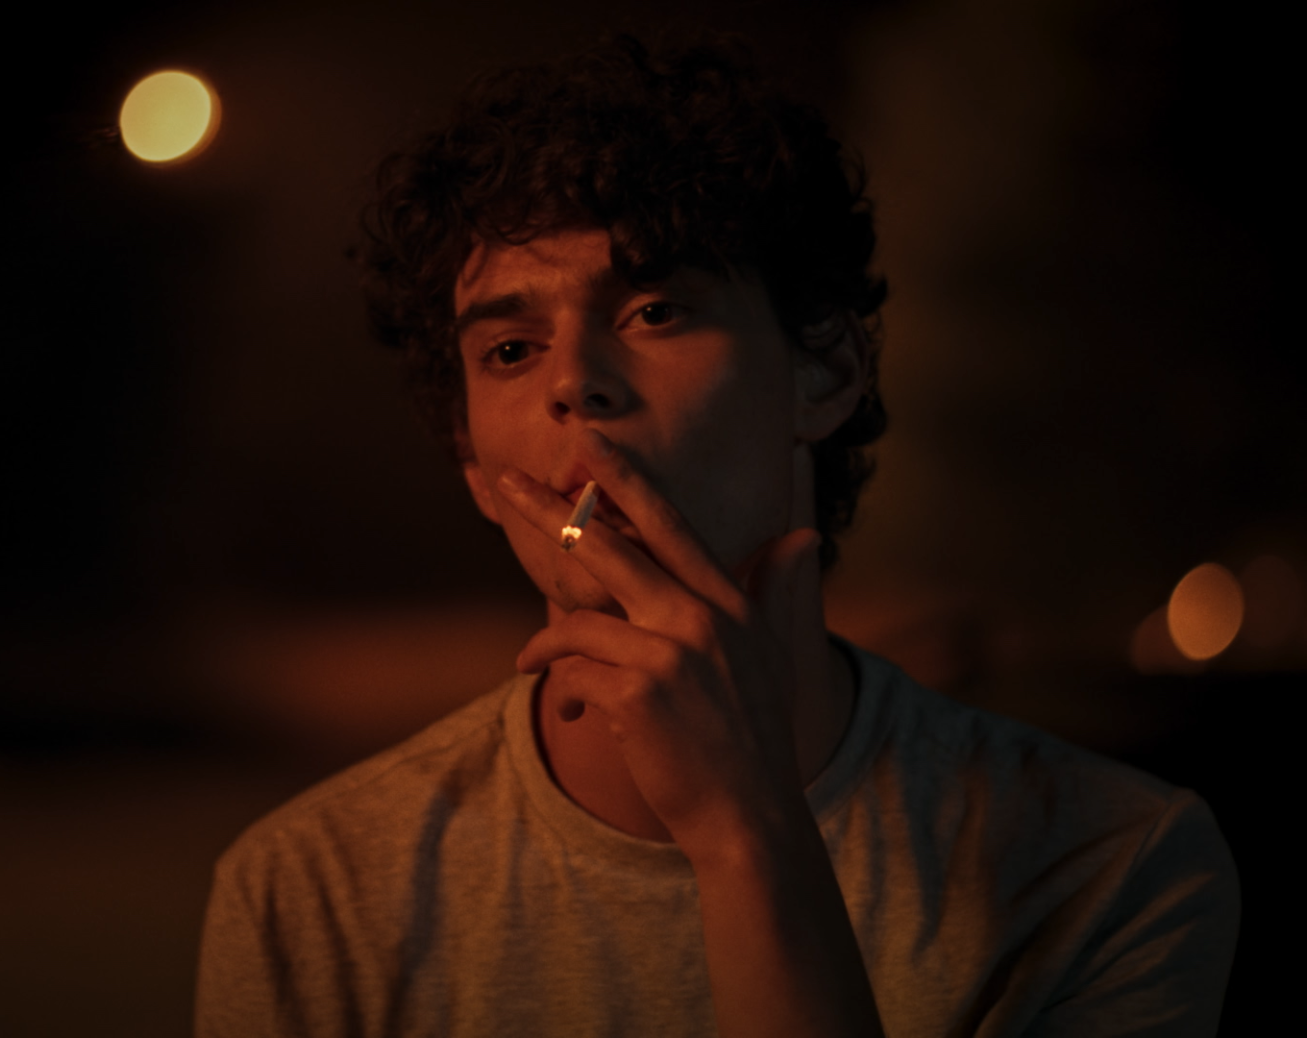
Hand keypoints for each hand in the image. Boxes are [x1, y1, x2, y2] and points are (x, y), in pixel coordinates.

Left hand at [495, 427, 823, 851]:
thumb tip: (802, 536)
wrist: (750, 819)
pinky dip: (560, 690)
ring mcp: (669, 655)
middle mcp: (701, 618)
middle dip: (548, 511)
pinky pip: (573, 674)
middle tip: (504, 481)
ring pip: (578, 624)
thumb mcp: (774, 657)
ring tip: (528, 663)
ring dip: (543, 645)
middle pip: (608, 547)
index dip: (626, 480)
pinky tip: (564, 710)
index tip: (589, 443)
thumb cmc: (755, 741)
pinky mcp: (636, 694)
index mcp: (730, 603)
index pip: (670, 524)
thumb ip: (778, 592)